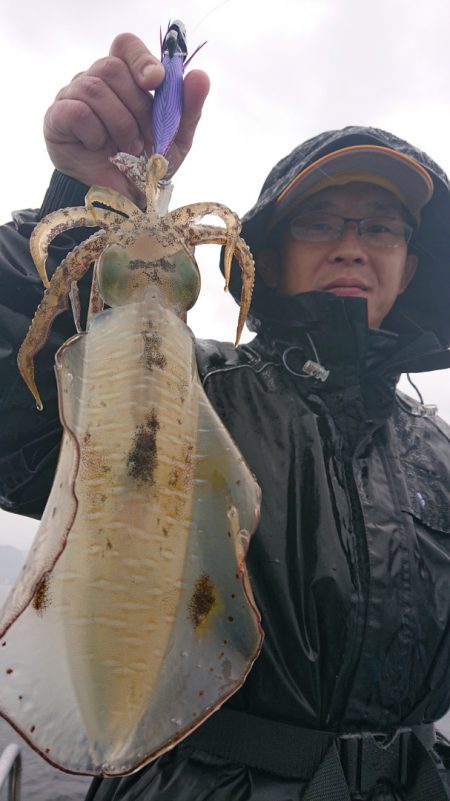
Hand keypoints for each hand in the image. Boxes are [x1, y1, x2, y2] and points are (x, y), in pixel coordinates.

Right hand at [44, 33, 209, 198]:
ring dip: (119, 124)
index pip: (126, 45)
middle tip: (146, 139)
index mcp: (124, 78)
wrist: (120, 199)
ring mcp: (72, 95)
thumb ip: (188, 108)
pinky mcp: (57, 117)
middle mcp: (96, 80)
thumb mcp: (174, 140)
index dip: (140, 58)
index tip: (155, 81)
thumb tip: (201, 76)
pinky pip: (78, 111)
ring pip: (95, 88)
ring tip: (127, 149)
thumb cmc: (144, 164)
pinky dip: (95, 133)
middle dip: (136, 107)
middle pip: (112, 68)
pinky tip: (99, 148)